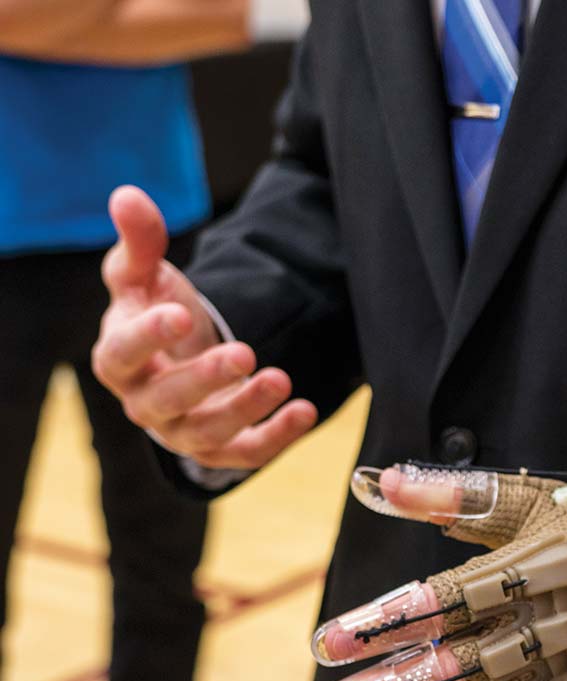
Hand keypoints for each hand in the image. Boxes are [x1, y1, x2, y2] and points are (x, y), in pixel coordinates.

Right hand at [92, 186, 316, 469]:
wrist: (185, 359)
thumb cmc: (157, 313)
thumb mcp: (146, 276)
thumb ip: (140, 240)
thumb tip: (127, 196)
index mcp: (118, 359)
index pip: (123, 353)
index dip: (149, 337)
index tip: (183, 315)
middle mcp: (145, 403)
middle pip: (167, 400)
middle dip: (205, 378)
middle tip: (244, 353)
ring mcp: (182, 432)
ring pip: (207, 433)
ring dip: (246, 409)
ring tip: (282, 379)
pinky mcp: (221, 451)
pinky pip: (246, 455)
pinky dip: (277, 437)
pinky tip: (305, 411)